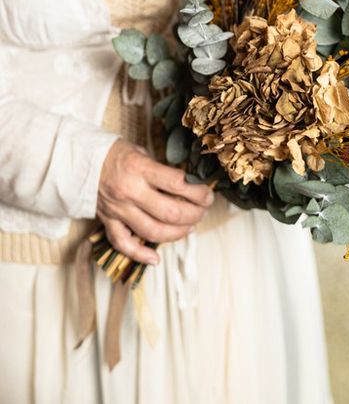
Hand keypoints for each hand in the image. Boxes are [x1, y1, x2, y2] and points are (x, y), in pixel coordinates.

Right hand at [97, 139, 213, 263]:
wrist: (78, 161)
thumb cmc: (114, 153)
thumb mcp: (140, 152)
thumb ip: (160, 170)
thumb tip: (187, 184)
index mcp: (139, 169)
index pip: (177, 184)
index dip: (198, 191)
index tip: (207, 193)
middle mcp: (130, 191)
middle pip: (170, 212)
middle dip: (193, 214)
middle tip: (202, 210)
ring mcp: (119, 209)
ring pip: (153, 231)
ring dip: (177, 233)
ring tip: (190, 227)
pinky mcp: (108, 221)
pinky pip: (123, 244)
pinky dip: (140, 255)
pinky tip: (155, 260)